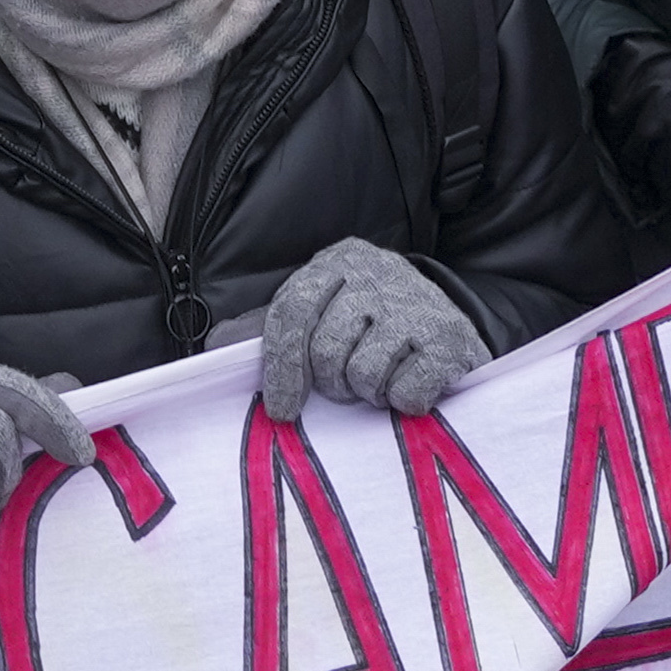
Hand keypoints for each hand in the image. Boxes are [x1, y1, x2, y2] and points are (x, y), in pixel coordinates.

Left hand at [255, 235, 485, 418]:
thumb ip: (274, 330)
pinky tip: (412, 383)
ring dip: (370, 393)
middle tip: (349, 385)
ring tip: (382, 379)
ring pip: (363, 373)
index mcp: (338, 262)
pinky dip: (405, 401)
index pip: (292, 310)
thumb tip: (216, 345)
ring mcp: (416, 301)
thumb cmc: (374, 327)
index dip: (281, 366)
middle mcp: (377, 272)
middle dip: (332, 383)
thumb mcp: (324, 314)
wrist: (454, 329)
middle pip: (325, 348)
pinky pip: (406, 392)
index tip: (281, 408)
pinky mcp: (449, 336)